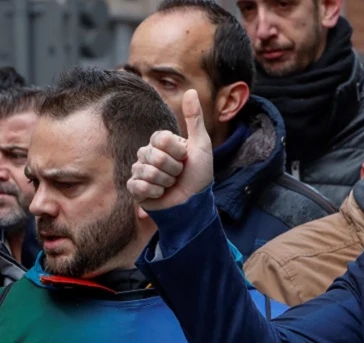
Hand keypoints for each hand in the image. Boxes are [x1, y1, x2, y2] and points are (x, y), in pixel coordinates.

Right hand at [128, 89, 213, 210]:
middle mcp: (147, 154)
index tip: (185, 158)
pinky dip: (155, 193)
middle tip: (179, 174)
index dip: (177, 151)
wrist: (195, 202)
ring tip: (171, 185)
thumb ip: (195, 119)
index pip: (161, 139)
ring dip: (166, 182)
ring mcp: (139, 170)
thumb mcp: (201, 145)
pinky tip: (161, 194)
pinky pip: (138, 186)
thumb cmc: (199, 174)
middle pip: (154, 156)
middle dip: (173, 169)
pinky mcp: (135, 188)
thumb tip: (192, 90)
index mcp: (160, 142)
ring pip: (147, 172)